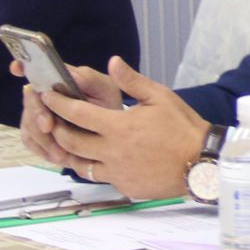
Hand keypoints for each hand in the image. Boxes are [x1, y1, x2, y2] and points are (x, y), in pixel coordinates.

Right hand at [16, 58, 123, 167]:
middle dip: (36, 113)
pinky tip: (59, 156)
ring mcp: (38, 114)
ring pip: (28, 123)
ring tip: (61, 152)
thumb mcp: (106, 90)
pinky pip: (30, 141)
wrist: (113, 134)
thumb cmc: (108, 106)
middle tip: (48, 127)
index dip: (22, 65)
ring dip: (42, 138)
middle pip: (29, 100)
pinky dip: (43, 150)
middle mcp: (44, 95)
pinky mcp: (37, 134)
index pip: (36, 67)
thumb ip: (89, 79)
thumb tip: (70, 73)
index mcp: (59, 79)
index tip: (17, 69)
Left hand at [36, 56, 204, 199]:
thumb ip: (132, 81)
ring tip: (66, 142)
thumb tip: (112, 62)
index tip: (47, 95)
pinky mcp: (124, 186)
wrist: (202, 163)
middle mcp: (112, 152)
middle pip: (70, 141)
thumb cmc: (183, 127)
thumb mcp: (160, 97)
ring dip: (69, 152)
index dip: (58, 103)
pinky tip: (95, 158)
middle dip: (56, 129)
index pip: (76, 114)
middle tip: (51, 120)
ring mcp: (116, 172)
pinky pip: (100, 177)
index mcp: (119, 126)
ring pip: (79, 164)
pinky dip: (93, 167)